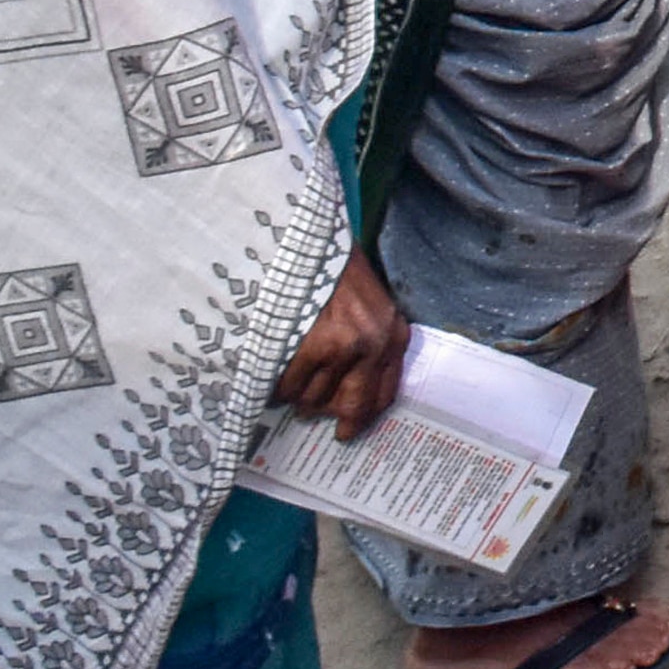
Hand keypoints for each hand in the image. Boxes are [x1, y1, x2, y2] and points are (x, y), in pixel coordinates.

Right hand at [273, 246, 407, 440]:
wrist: (313, 239)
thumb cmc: (338, 272)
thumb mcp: (371, 304)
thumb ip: (371, 342)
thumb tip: (350, 392)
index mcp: (393, 335)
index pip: (385, 394)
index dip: (365, 416)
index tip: (350, 428)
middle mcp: (375, 345)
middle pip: (352, 405)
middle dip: (337, 421)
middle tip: (323, 426)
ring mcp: (346, 347)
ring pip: (314, 399)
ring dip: (300, 396)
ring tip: (293, 379)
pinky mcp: (316, 346)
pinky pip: (290, 387)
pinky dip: (278, 386)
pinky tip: (275, 369)